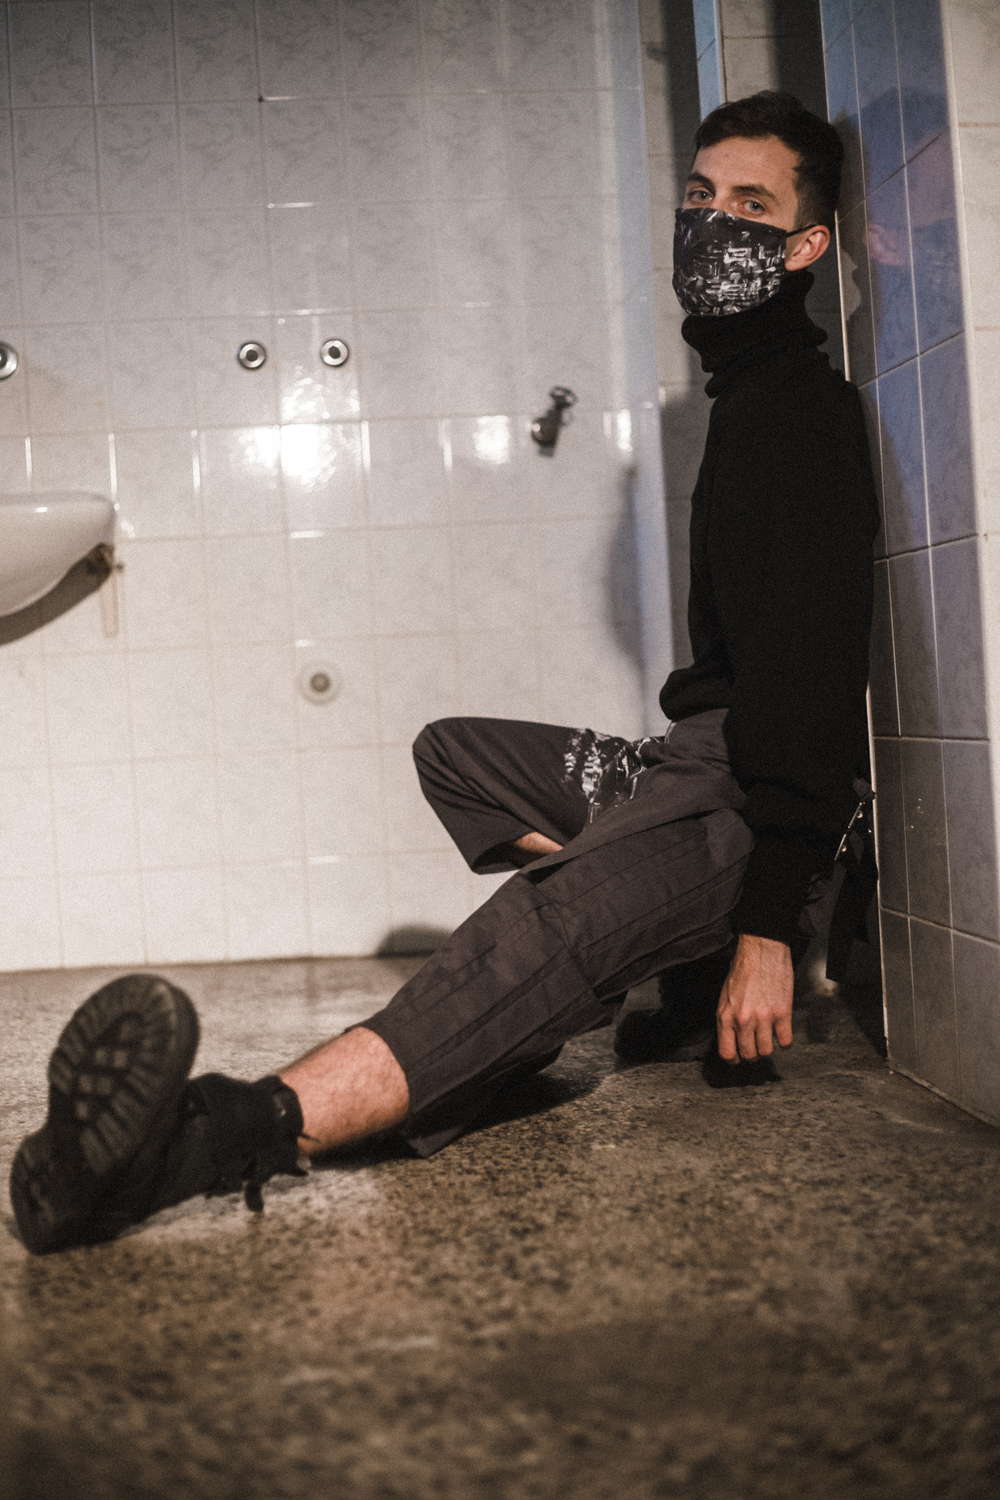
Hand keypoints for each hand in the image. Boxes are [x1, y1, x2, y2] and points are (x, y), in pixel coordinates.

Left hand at [716, 934, 793, 1062]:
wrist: (762, 949)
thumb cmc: (743, 969)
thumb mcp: (725, 995)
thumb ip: (728, 1018)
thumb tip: (732, 1037)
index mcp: (725, 1016)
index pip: (727, 1052)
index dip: (734, 1059)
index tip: (739, 1057)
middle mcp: (743, 1020)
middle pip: (749, 1055)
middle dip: (753, 1056)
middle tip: (756, 1048)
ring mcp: (763, 1018)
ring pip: (767, 1052)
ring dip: (768, 1049)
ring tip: (769, 1039)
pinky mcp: (782, 1013)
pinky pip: (785, 1041)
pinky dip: (785, 1041)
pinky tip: (782, 1033)